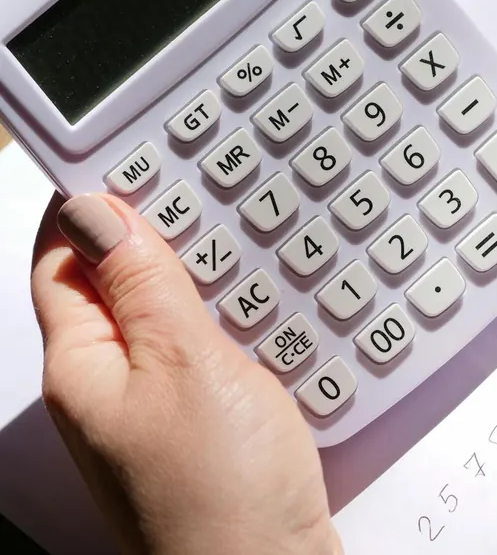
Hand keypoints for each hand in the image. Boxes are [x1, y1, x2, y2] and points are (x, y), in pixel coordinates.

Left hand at [31, 193, 340, 554]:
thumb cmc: (218, 494)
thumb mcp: (185, 365)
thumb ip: (145, 286)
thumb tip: (99, 212)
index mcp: (82, 365)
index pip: (63, 259)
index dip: (95, 206)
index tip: (143, 162)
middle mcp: (111, 388)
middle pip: (117, 286)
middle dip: (160, 239)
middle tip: (212, 197)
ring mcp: (159, 411)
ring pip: (171, 320)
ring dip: (208, 284)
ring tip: (251, 250)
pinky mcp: (206, 429)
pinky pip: (211, 357)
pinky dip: (238, 328)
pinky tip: (274, 317)